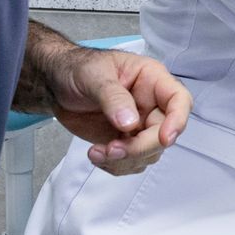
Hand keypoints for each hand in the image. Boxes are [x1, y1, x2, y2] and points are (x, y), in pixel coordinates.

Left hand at [50, 49, 192, 173]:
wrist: (56, 85)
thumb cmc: (77, 69)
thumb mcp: (93, 76)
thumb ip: (113, 97)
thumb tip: (130, 123)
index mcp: (151, 80)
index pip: (179, 100)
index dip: (177, 120)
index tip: (163, 138)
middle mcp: (151, 104)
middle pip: (164, 133)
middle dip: (139, 148)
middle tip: (112, 150)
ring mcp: (139, 125)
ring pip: (149, 153)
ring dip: (125, 160)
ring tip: (96, 152)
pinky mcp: (125, 142)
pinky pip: (132, 162)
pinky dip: (115, 166)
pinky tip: (96, 155)